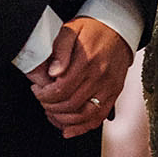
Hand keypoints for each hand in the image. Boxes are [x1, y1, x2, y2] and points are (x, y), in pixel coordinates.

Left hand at [28, 17, 131, 136]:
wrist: (119, 27)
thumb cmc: (93, 28)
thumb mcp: (71, 30)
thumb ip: (60, 50)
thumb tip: (53, 72)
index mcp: (87, 61)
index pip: (61, 89)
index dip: (45, 95)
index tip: (38, 91)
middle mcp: (100, 76)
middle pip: (71, 104)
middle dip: (51, 107)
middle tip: (43, 101)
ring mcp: (109, 87)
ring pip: (84, 116)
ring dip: (64, 120)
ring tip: (53, 113)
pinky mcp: (114, 93)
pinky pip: (98, 117)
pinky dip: (83, 128)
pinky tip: (69, 129)